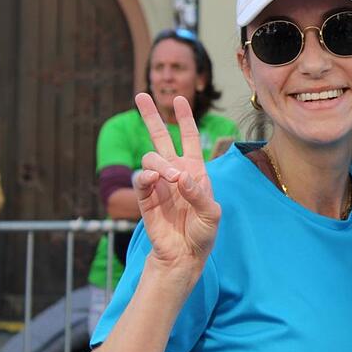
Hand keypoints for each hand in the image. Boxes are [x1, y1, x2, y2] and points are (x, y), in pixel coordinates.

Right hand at [133, 93, 220, 270]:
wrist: (184, 255)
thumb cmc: (202, 234)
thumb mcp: (211, 214)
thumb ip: (199, 194)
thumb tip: (180, 177)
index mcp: (195, 171)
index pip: (189, 138)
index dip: (184, 118)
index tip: (178, 99)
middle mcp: (175, 172)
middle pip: (161, 138)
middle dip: (151, 116)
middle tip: (140, 96)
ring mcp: (159, 183)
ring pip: (151, 157)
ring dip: (160, 163)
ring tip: (171, 179)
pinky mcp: (145, 197)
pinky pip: (141, 178)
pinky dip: (146, 176)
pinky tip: (153, 180)